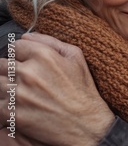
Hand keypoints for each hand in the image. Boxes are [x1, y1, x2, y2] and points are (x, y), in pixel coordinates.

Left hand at [0, 33, 114, 145]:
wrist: (86, 124)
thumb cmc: (83, 91)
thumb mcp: (76, 58)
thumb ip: (51, 42)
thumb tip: (27, 36)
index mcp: (44, 56)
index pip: (15, 46)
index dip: (22, 55)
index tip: (28, 63)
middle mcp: (28, 72)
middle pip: (2, 64)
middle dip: (11, 71)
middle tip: (26, 81)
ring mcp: (18, 94)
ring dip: (7, 88)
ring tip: (23, 94)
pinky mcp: (12, 114)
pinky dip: (6, 105)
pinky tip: (21, 106)